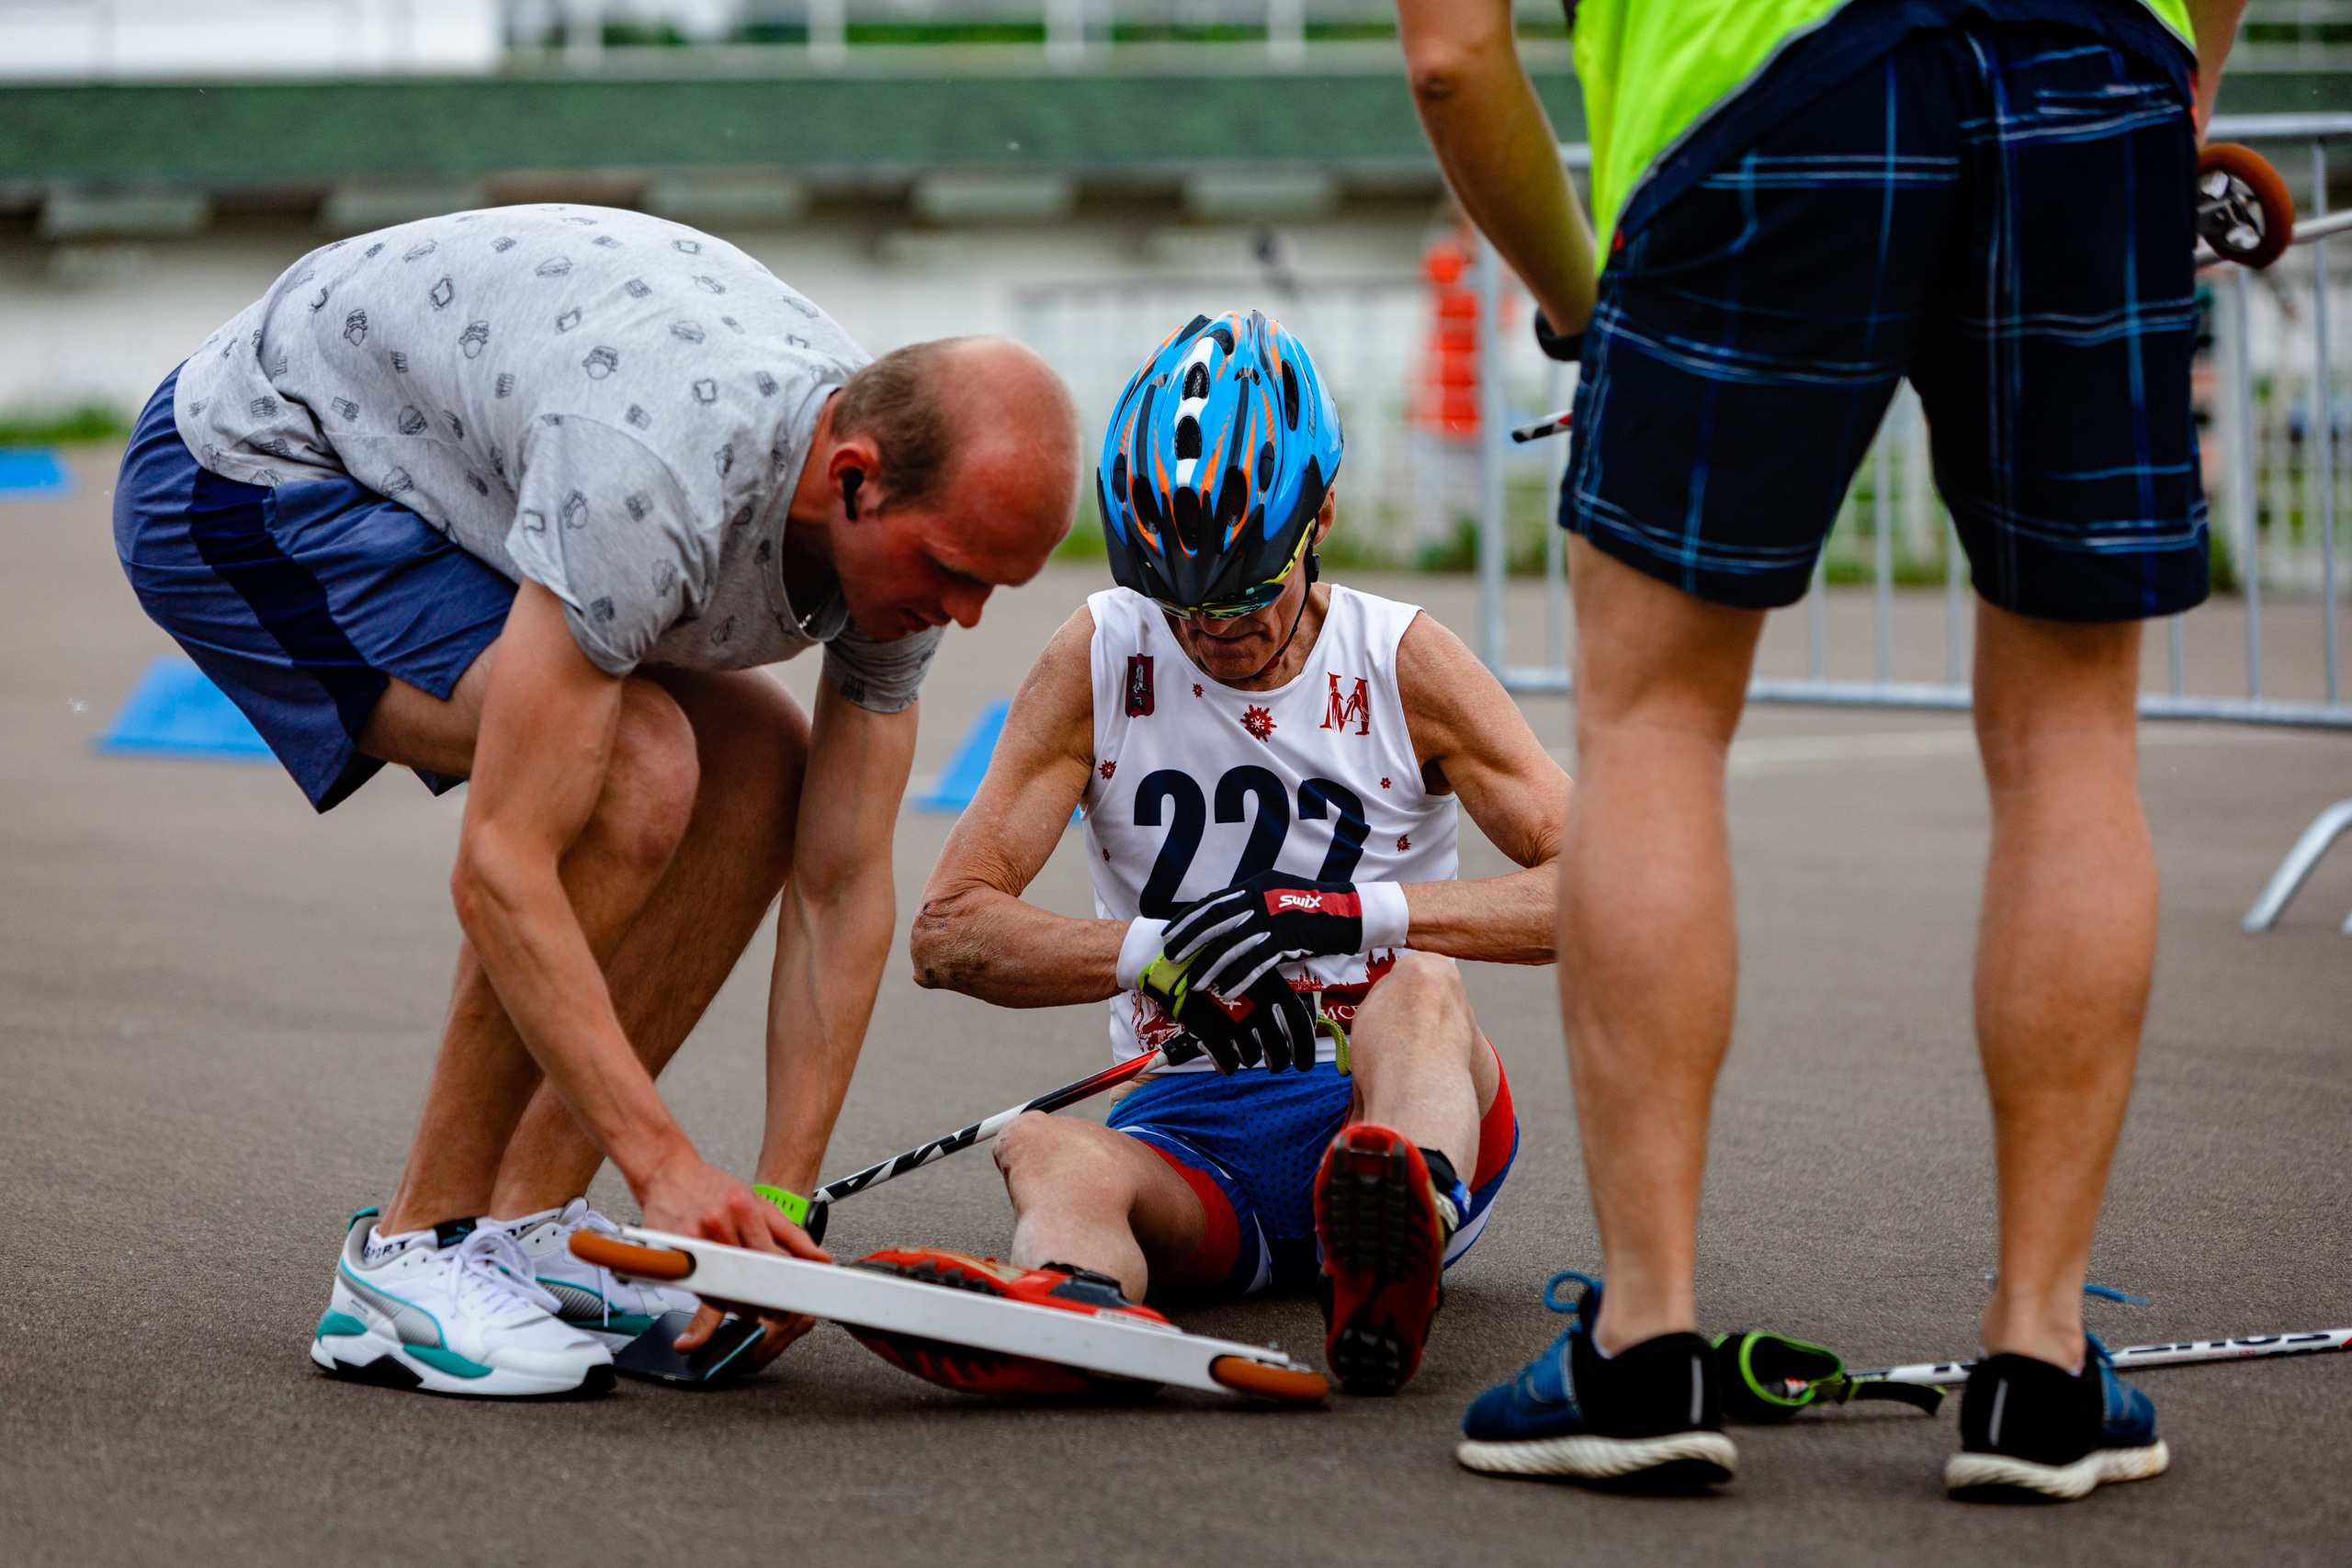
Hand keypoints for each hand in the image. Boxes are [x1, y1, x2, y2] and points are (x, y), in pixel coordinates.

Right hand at [640, 1154, 830, 1361]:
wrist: (669, 1174)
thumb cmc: (715, 1189)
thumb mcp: (760, 1204)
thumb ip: (792, 1235)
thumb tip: (820, 1259)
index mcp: (744, 1209)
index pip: (771, 1258)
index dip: (784, 1285)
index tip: (792, 1303)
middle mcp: (719, 1223)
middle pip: (747, 1276)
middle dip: (764, 1301)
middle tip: (776, 1313)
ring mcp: (694, 1238)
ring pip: (723, 1287)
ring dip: (741, 1306)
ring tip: (753, 1309)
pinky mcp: (674, 1252)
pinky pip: (700, 1287)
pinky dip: (716, 1298)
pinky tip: (727, 1300)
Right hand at [1139, 952, 1316, 1072]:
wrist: (1173, 960)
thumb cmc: (1216, 963)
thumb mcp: (1251, 969)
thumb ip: (1273, 995)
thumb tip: (1292, 1024)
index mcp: (1272, 986)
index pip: (1300, 1026)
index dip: (1305, 1051)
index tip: (1302, 1063)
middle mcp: (1257, 1005)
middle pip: (1278, 1049)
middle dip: (1278, 1062)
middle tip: (1275, 1064)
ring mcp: (1234, 1020)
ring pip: (1252, 1058)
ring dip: (1250, 1059)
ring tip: (1242, 1049)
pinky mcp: (1210, 1031)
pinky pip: (1227, 1062)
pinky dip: (1227, 1064)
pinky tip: (1224, 1058)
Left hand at [1163, 870, 1365, 997]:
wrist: (1351, 912)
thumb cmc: (1314, 908)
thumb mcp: (1278, 897)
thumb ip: (1252, 907)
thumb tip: (1224, 925)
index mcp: (1255, 885)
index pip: (1213, 902)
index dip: (1188, 919)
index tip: (1169, 933)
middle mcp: (1261, 898)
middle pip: (1215, 921)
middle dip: (1190, 940)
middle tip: (1171, 957)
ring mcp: (1274, 917)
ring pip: (1233, 945)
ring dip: (1211, 965)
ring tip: (1194, 982)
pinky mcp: (1289, 937)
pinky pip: (1257, 962)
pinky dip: (1239, 978)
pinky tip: (1226, 991)